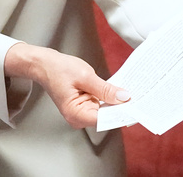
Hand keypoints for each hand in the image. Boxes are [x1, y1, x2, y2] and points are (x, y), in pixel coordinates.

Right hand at [5, 43, 128, 128]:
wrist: (44, 64)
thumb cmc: (58, 69)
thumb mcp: (85, 76)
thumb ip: (105, 89)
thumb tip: (123, 98)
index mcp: (76, 114)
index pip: (105, 119)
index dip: (121, 113)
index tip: (136, 106)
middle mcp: (78, 118)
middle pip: (106, 117)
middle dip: (121, 106)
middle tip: (138, 96)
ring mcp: (81, 113)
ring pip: (105, 111)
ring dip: (116, 102)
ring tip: (130, 91)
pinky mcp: (83, 107)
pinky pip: (100, 105)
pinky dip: (109, 98)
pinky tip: (118, 91)